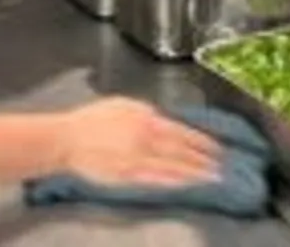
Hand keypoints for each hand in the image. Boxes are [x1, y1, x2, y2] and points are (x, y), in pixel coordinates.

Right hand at [57, 98, 221, 187]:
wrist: (68, 139)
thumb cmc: (92, 120)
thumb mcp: (123, 104)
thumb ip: (146, 111)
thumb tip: (164, 118)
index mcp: (146, 119)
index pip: (182, 132)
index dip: (202, 141)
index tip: (217, 148)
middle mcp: (145, 139)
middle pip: (181, 151)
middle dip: (204, 159)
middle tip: (222, 166)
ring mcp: (137, 160)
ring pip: (172, 168)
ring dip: (194, 173)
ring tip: (211, 178)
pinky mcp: (127, 176)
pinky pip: (155, 180)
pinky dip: (173, 182)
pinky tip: (185, 185)